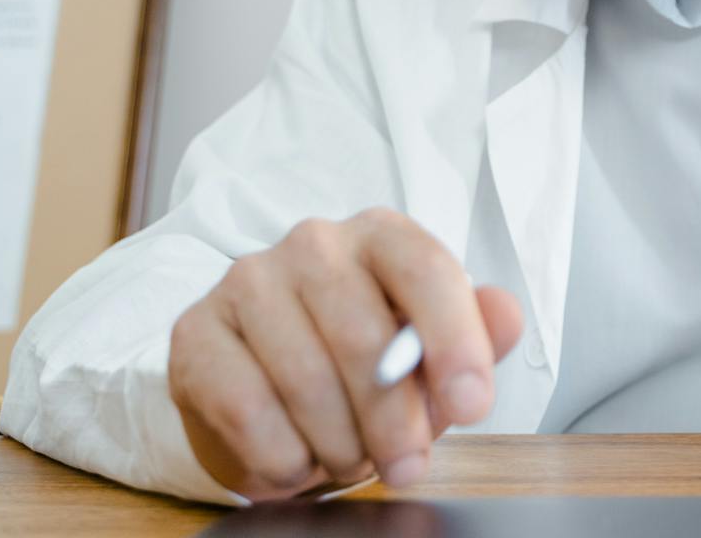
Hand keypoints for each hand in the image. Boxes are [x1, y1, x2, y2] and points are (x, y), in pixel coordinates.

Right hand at [168, 207, 523, 499]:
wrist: (268, 389)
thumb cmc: (364, 365)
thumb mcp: (430, 351)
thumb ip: (476, 332)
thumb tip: (506, 316)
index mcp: (381, 235)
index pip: (427, 270)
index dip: (455, 341)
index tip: (473, 403)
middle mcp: (313, 243)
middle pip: (366, 336)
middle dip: (395, 420)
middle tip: (407, 464)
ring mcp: (247, 281)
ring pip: (306, 379)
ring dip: (338, 443)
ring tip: (348, 456)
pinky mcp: (194, 332)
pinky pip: (246, 408)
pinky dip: (281, 455)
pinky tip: (295, 460)